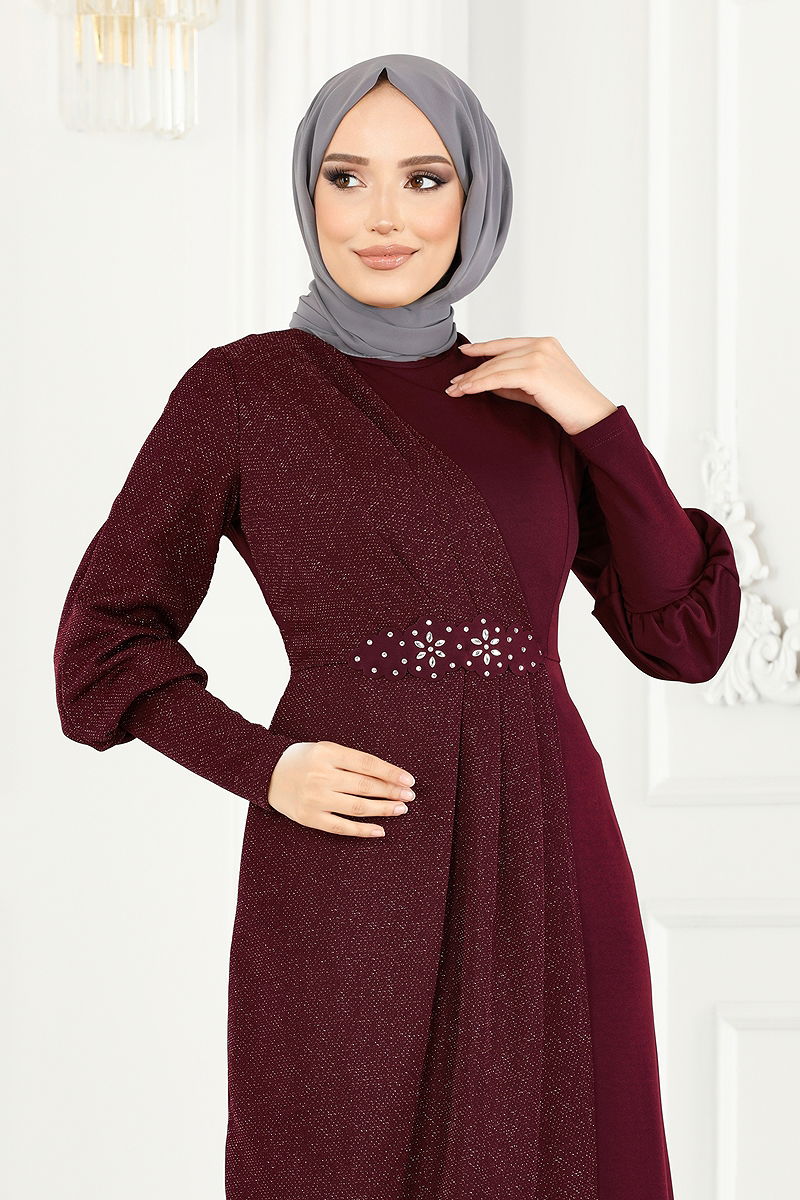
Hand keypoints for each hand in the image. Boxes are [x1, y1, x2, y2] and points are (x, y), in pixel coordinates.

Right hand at [266, 740, 415, 837]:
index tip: (408, 780)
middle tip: (409, 795)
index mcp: (327, 753)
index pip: (367, 763)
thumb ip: (351, 760)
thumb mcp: (325, 749)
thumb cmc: (303, 760)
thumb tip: (387, 775)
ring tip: (401, 809)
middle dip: (391, 791)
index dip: (390, 772)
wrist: (266, 773)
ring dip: (383, 809)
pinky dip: (363, 830)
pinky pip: (341, 827)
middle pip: (365, 786)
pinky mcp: (309, 818)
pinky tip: (380, 830)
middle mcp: (321, 775)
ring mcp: (315, 798)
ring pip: (357, 807)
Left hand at [445, 335, 617, 435]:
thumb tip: (487, 381)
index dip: (483, 347)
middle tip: (453, 383)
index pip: (506, 344)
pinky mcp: (535, 372)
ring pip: (496, 367)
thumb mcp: (536, 387)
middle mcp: (541, 345)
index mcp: (544, 342)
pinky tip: (467, 390)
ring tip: (456, 390)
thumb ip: (513, 380)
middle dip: (473, 370)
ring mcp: (538, 356)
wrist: (589, 415)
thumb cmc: (566, 404)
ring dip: (472, 379)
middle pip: (497, 357)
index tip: (464, 351)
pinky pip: (499, 378)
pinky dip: (480, 384)